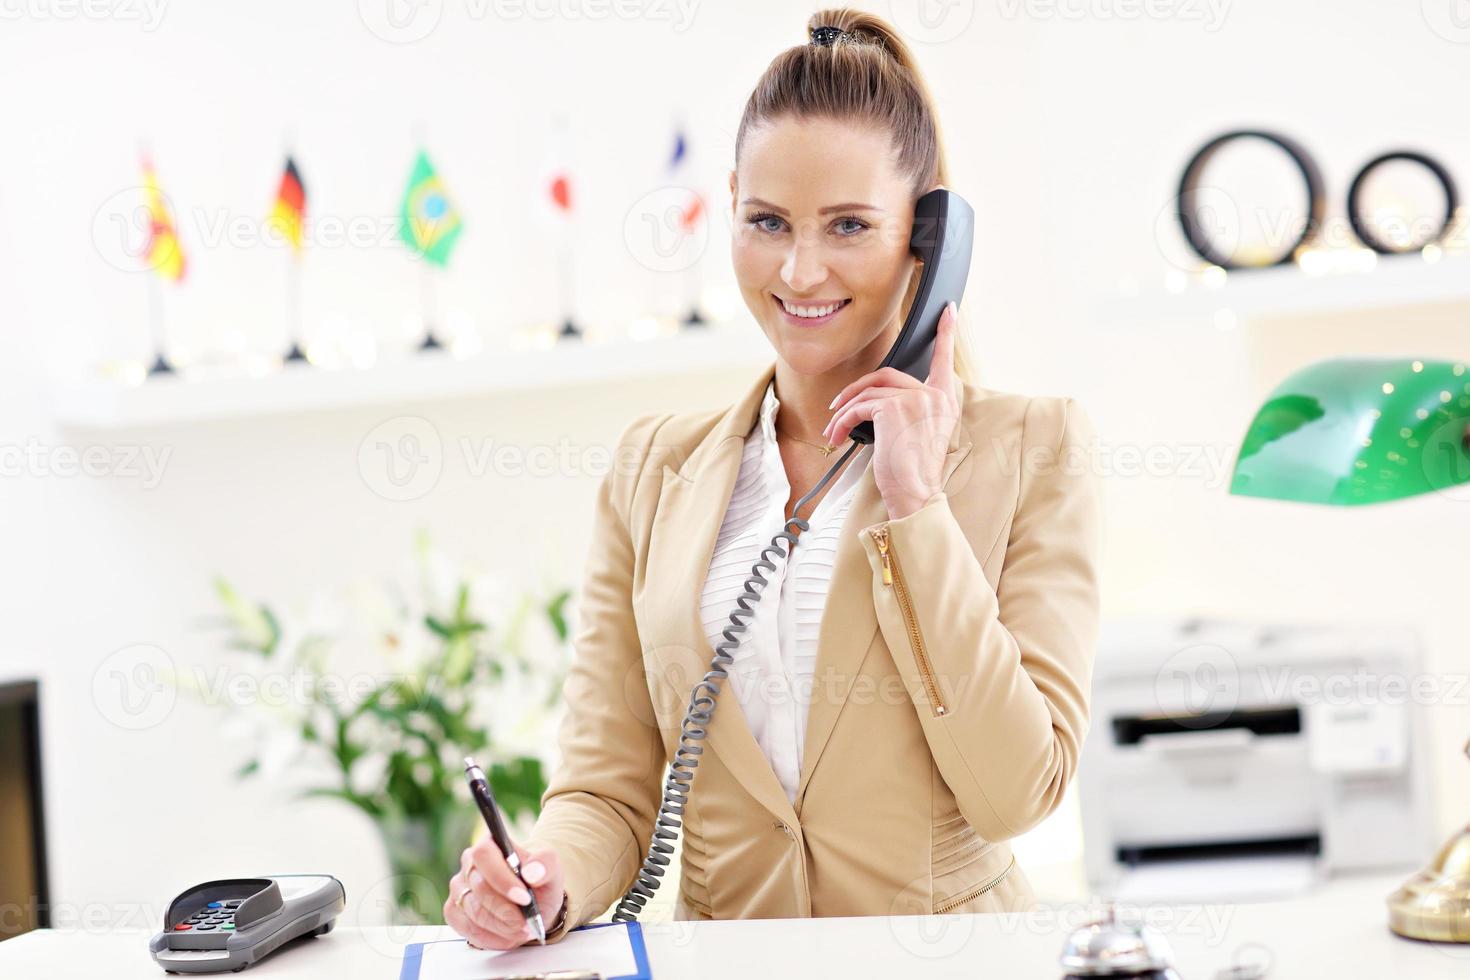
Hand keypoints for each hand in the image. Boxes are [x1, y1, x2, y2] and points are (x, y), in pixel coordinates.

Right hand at [444, 839, 564, 949]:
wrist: (532, 904)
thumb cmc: (539, 883)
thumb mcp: (551, 870)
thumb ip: (546, 864)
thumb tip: (532, 872)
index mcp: (490, 844)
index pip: (484, 856)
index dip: (502, 880)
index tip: (524, 898)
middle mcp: (469, 864)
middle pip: (480, 889)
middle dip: (507, 911)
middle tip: (527, 922)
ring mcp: (458, 889)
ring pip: (474, 913)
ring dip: (502, 927)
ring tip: (522, 929)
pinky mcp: (454, 911)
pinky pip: (468, 930)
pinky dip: (492, 938)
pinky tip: (508, 936)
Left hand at [823, 301, 960, 519]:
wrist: (915, 493)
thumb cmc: (914, 472)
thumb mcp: (918, 434)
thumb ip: (910, 410)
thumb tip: (873, 400)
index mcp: (945, 401)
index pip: (945, 360)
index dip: (946, 333)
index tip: (948, 310)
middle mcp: (935, 395)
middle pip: (887, 375)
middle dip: (857, 391)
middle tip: (838, 406)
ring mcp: (916, 399)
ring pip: (869, 392)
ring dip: (845, 411)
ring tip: (834, 430)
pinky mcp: (894, 408)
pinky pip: (859, 406)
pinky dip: (843, 421)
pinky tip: (838, 436)